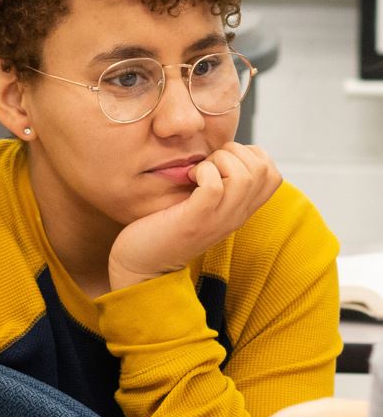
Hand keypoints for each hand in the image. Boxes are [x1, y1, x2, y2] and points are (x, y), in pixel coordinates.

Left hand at [108, 142, 281, 289]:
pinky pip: (214, 186)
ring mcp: (218, 219)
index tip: (222, 161)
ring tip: (198, 171)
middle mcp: (235, 215)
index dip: (251, 155)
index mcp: (239, 210)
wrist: (143, 264)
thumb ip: (220, 184)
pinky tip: (188, 178)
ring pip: (245, 176)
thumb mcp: (203, 204)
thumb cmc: (166, 227)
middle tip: (207, 164)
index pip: (273, 175)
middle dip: (235, 152)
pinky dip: (202, 172)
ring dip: (220, 161)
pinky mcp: (195, 220)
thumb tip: (222, 152)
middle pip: (264, 170)